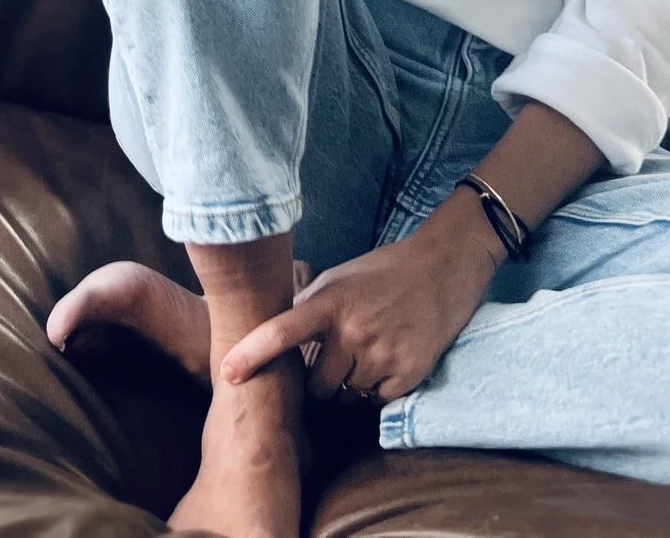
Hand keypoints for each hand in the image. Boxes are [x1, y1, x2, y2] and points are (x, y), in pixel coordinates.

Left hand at [220, 197, 500, 402]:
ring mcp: (383, 355)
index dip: (251, 353)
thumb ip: (307, 308)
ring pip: (347, 396)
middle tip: (337, 356)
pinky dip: (377, 388)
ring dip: (350, 384)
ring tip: (368, 351)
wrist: (442, 270)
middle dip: (321, 379)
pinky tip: (389, 357)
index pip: (282, 331)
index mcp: (329, 303)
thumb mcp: (337, 280)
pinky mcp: (409, 374)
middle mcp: (353, 331)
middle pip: (317, 385)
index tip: (227, 372)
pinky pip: (377, 400)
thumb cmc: (381, 273)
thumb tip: (269, 336)